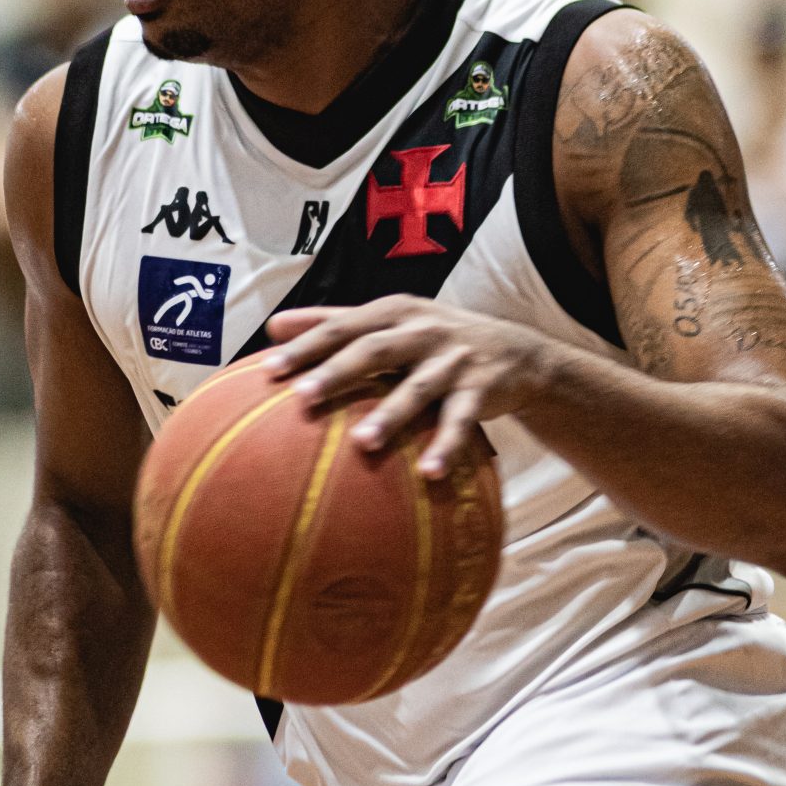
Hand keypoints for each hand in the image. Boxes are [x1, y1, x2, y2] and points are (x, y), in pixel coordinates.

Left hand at [264, 295, 551, 476]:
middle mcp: (422, 330)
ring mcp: (453, 360)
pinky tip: (429, 473)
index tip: (269, 370)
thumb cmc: (435, 338)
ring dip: (391, 414)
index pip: (341, 327)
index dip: (306, 346)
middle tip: (303, 399)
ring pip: (417, 388)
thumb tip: (273, 326)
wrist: (516, 351)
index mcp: (393, 312)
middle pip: (374, 350)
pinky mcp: (481, 389)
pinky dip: (446, 446)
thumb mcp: (390, 321)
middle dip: (338, 372)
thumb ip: (333, 321)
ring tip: (362, 442)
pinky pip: (461, 421)